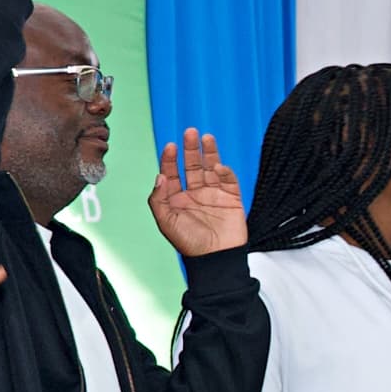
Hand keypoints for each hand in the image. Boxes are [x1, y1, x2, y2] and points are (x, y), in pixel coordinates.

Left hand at [152, 133, 246, 254]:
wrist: (216, 258)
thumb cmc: (189, 244)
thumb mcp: (166, 222)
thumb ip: (159, 199)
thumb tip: (159, 176)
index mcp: (177, 198)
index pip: (172, 173)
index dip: (170, 159)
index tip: (171, 146)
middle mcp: (195, 193)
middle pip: (192, 165)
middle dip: (190, 149)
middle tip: (190, 132)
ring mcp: (214, 194)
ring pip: (210, 167)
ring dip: (209, 153)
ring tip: (206, 137)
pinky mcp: (232, 198)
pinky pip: (228, 180)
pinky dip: (225, 172)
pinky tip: (219, 166)